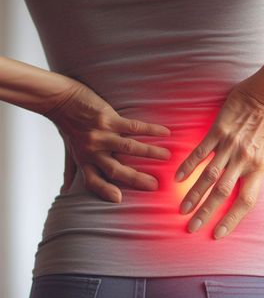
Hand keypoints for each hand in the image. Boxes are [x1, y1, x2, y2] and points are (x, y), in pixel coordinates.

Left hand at [43, 80, 171, 202]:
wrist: (61, 98)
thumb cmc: (67, 126)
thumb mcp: (68, 150)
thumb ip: (70, 171)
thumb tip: (63, 191)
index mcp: (85, 160)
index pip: (93, 181)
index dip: (104, 191)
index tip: (119, 199)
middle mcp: (93, 150)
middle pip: (115, 169)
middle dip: (136, 178)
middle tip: (155, 185)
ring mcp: (101, 134)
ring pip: (129, 147)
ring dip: (150, 152)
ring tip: (168, 156)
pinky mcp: (108, 118)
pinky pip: (133, 126)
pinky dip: (150, 130)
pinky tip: (165, 132)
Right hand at [174, 80, 263, 239]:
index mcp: (259, 168)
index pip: (245, 201)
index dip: (232, 219)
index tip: (217, 234)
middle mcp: (243, 161)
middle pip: (222, 193)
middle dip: (206, 212)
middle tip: (191, 228)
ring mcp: (229, 146)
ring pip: (209, 175)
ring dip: (194, 193)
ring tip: (182, 209)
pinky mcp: (218, 132)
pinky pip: (201, 151)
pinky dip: (189, 164)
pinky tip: (177, 178)